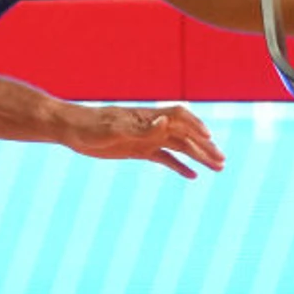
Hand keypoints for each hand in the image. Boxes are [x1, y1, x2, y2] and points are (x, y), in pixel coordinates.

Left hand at [59, 104, 225, 178]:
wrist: (71, 129)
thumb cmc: (90, 126)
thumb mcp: (114, 129)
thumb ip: (141, 128)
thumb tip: (166, 121)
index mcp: (148, 118)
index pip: (180, 118)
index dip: (196, 127)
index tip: (210, 140)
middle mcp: (152, 127)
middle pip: (185, 135)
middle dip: (205, 147)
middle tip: (222, 162)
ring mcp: (147, 138)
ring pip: (179, 147)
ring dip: (198, 156)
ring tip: (218, 167)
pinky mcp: (139, 150)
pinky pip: (165, 158)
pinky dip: (180, 166)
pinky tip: (193, 176)